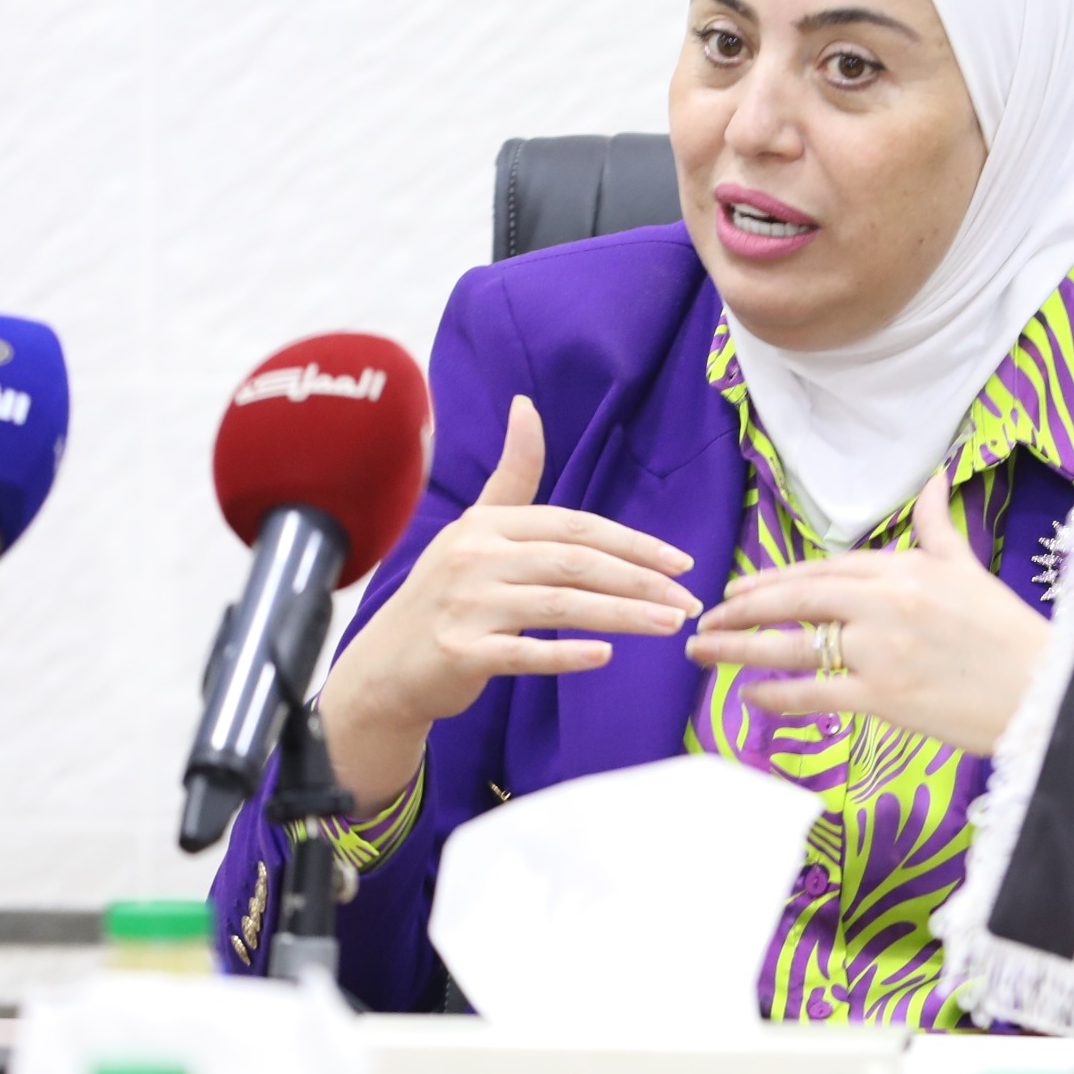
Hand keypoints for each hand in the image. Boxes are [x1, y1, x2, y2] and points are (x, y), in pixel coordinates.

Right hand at [320, 395, 699, 812]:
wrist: (385, 668)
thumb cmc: (446, 595)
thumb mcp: (477, 528)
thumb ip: (512, 474)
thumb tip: (526, 405)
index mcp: (486, 525)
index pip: (574, 526)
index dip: (631, 543)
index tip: (680, 561)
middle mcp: (474, 558)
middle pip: (574, 563)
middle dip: (639, 581)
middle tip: (688, 601)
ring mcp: (465, 606)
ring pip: (560, 607)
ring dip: (622, 616)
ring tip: (669, 626)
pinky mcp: (460, 653)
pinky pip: (523, 653)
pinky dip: (565, 656)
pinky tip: (605, 657)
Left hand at [684, 472, 1049, 755]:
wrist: (1044, 691)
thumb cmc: (1006, 631)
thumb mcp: (968, 567)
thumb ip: (936, 526)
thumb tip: (933, 478)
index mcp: (901, 569)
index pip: (819, 571)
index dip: (771, 581)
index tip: (737, 591)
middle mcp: (884, 604)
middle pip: (794, 602)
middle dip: (741, 611)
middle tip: (705, 620)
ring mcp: (880, 651)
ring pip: (792, 647)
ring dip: (739, 650)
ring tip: (704, 654)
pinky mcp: (884, 697)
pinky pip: (815, 694)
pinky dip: (777, 696)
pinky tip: (749, 697)